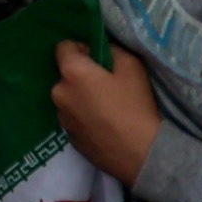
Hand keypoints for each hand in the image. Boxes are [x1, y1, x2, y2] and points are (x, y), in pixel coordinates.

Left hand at [49, 38, 166, 185]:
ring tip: (106, 108)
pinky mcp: (70, 139)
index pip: (63, 47)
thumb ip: (111, 48)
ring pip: (69, 97)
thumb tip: (101, 48)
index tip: (100, 60)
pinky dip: (83, 117)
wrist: (142, 154)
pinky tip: (104, 125)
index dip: (82, 49)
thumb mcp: (131, 65)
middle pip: (66, 74)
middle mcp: (59, 94)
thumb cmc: (136, 106)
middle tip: (107, 85)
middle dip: (82, 75)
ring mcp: (62, 119)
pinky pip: (74, 118)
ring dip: (81, 97)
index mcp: (71, 72)